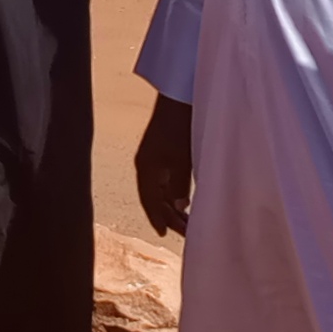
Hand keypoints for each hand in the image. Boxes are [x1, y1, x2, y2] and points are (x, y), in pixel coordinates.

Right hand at [134, 95, 193, 233]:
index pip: (149, 200)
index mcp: (146, 168)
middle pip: (153, 197)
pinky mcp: (161, 152)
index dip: (157, 218)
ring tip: (186, 220)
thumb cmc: (180, 126)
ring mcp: (153, 158)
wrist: (180, 97)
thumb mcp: (181, 159)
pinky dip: (172, 192)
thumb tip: (178, 205)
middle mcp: (146, 165)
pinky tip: (184, 199)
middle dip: (168, 215)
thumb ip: (179, 184)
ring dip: (171, 205)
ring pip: (159, 190)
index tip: (163, 234)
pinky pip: (164, 180)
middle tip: (185, 232)